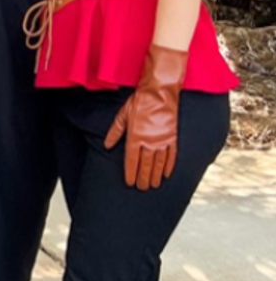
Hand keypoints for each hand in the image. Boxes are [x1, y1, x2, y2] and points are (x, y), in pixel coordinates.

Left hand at [104, 44, 187, 189]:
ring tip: (153, 186)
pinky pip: (172, 155)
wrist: (160, 92)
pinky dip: (169, 166)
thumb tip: (107, 144)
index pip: (131, 160)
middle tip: (142, 189)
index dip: (130, 173)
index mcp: (135, 136)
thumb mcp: (122, 115)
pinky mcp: (172, 137)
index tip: (129, 182)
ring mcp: (163, 140)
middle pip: (146, 165)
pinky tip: (167, 175)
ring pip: (159, 163)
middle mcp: (150, 141)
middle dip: (143, 178)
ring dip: (156, 176)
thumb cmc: (139, 102)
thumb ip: (115, 132)